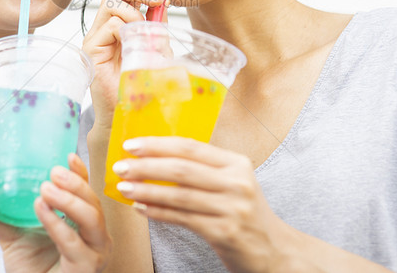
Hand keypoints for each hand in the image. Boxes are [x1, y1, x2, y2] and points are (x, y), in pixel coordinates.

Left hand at [0, 153, 111, 272]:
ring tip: (45, 190)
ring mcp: (94, 251)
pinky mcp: (87, 268)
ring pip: (92, 218)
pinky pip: (74, 243)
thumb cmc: (31, 269)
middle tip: (53, 172)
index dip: (80, 173)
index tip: (68, 156)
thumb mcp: (12, 237)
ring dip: (69, 200)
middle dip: (75, 184)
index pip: (87, 192)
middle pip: (94, 202)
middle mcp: (94, 235)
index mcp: (81, 222)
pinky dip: (57, 224)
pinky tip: (41, 210)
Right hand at [81, 0, 165, 130]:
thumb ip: (157, 29)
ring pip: (112, 3)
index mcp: (119, 24)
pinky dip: (126, 28)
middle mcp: (105, 27)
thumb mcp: (156, 51)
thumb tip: (164, 3)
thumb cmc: (141, 86)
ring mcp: (96, 37)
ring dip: (135, 12)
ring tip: (146, 31)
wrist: (127, 114)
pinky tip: (133, 43)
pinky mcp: (91, 49)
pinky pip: (109, 24)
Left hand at [112, 136, 281, 271]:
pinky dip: (159, 213)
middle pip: (182, 169)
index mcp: (236, 163)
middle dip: (146, 166)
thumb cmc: (245, 214)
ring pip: (180, 195)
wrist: (275, 251)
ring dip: (147, 190)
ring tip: (124, 187)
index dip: (158, 144)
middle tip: (120, 166)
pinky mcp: (226, 232)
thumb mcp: (233, 184)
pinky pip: (183, 219)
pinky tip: (141, 208)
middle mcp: (237, 182)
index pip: (190, 147)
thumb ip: (204, 170)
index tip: (131, 145)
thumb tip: (157, 158)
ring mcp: (233, 208)